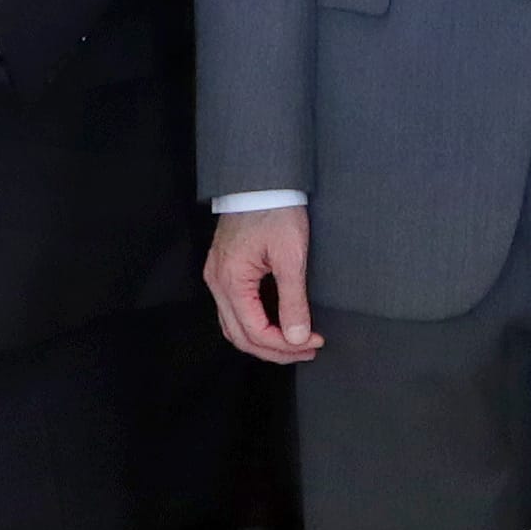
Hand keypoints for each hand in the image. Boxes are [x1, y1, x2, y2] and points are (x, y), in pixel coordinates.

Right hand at [208, 204, 320, 362]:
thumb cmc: (276, 210)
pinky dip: (255, 325)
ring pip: (234, 326)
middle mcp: (217, 283)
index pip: (255, 331)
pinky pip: (234, 311)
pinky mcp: (224, 270)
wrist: (261, 179)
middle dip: (275, 350)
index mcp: (230, 281)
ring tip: (294, 343)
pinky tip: (277, 325)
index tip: (313, 342)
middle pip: (240, 336)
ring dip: (264, 340)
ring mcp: (217, 277)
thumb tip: (296, 336)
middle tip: (306, 350)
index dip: (285, 345)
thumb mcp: (291, 256)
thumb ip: (293, 300)